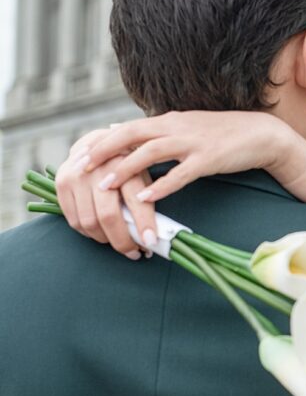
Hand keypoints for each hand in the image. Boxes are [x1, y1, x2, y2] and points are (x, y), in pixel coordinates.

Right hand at [55, 132, 155, 258]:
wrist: (99, 142)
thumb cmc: (128, 164)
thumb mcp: (144, 173)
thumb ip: (148, 198)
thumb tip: (154, 236)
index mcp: (126, 164)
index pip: (136, 200)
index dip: (144, 224)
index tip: (151, 242)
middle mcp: (99, 168)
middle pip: (108, 216)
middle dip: (123, 241)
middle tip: (135, 253)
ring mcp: (77, 175)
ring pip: (90, 223)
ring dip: (106, 240)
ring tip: (119, 243)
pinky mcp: (62, 183)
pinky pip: (74, 221)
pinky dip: (89, 233)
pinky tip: (101, 233)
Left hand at [81, 110, 286, 203]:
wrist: (260, 133)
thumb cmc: (222, 135)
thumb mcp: (187, 129)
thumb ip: (161, 134)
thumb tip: (131, 139)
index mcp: (168, 120)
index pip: (127, 127)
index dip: (103, 140)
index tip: (81, 153)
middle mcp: (176, 127)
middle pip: (131, 135)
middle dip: (104, 151)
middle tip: (82, 168)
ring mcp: (192, 143)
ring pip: (150, 153)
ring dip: (124, 169)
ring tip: (104, 186)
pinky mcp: (208, 159)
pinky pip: (180, 173)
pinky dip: (160, 186)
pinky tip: (145, 199)